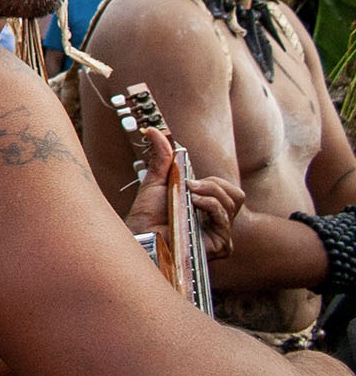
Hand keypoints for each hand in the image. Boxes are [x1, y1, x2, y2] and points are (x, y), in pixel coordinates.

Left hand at [123, 128, 243, 258]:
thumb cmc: (146, 215)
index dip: (212, 180)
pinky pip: (224, 218)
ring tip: (188, 195)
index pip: (229, 189)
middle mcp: (217, 222)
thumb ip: (162, 157)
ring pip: (232, 203)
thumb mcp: (157, 181)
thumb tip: (154, 129)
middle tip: (189, 185)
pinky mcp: (220, 245)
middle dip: (213, 184)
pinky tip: (193, 203)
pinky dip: (209, 205)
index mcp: (207, 207)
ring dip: (208, 192)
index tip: (187, 179)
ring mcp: (220, 234)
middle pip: (236, 194)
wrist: (139, 235)